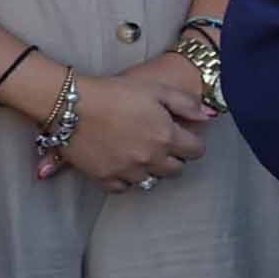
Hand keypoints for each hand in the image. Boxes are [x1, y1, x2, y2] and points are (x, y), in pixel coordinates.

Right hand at [48, 55, 215, 190]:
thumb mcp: (156, 89)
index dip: (192, 144)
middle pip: (175, 170)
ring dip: (151, 170)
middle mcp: (150, 158)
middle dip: (174, 158)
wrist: (70, 104)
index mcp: (166, 136)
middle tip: (162, 146)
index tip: (184, 137)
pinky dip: (125, 179)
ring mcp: (127, 170)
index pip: (196, 152)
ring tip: (142, 156)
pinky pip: (123, 187)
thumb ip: (186, 104)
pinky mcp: (104, 177)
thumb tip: (208, 116)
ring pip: (151, 181)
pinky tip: (122, 165)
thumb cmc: (114, 92)